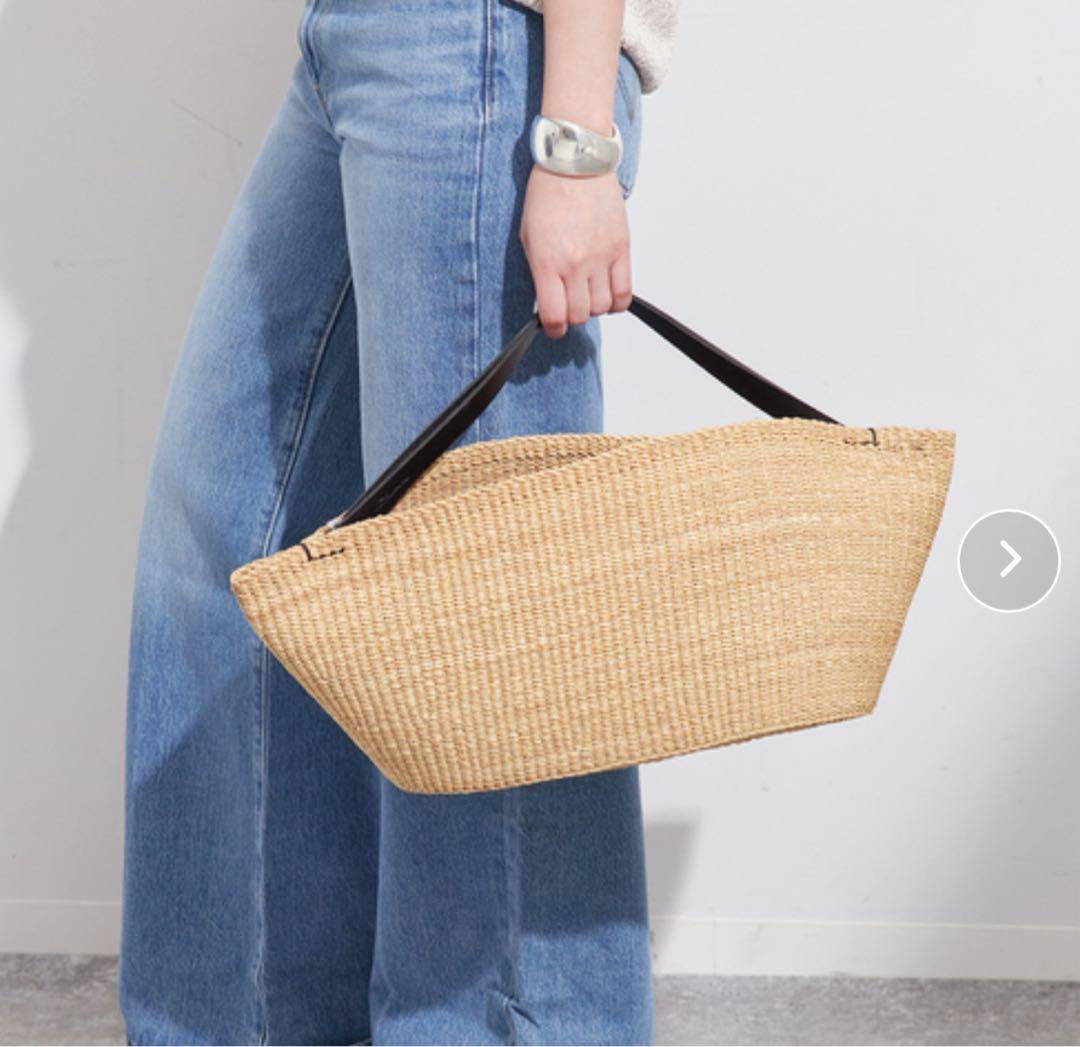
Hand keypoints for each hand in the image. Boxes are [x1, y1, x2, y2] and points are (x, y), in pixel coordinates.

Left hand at [519, 164, 631, 339]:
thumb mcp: (529, 238)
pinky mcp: (621, 249)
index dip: (553, 329)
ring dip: (594, 308)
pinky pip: (624, 292)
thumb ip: (539, 273)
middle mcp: (575, 264)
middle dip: (572, 317)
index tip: (553, 327)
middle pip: (580, 316)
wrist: (576, 163)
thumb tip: (548, 302)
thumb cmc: (548, 195)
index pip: (555, 316)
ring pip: (603, 308)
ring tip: (587, 294)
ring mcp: (601, 257)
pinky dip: (617, 302)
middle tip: (569, 306)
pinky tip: (608, 295)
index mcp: (547, 262)